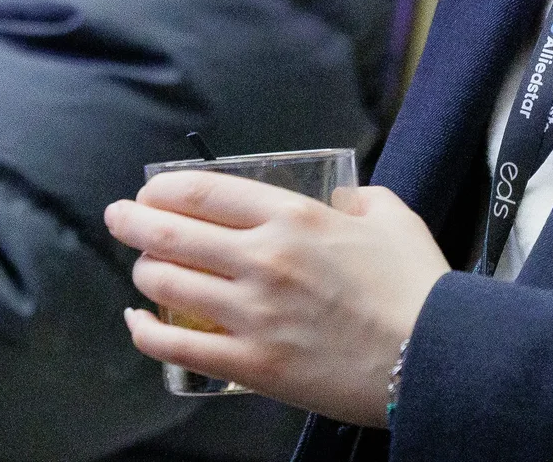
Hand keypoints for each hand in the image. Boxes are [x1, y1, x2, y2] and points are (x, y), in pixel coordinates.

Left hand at [104, 174, 447, 427]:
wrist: (434, 359)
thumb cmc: (416, 288)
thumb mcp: (390, 217)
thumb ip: (357, 198)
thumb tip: (338, 198)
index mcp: (293, 217)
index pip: (205, 192)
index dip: (165, 189)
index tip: (151, 191)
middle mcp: (263, 259)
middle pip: (172, 233)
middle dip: (133, 222)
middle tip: (119, 218)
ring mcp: (253, 314)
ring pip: (167, 286)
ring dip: (143, 274)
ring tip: (141, 270)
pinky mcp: (252, 364)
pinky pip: (178, 349)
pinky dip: (147, 334)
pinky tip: (138, 324)